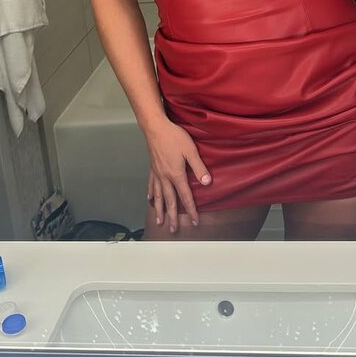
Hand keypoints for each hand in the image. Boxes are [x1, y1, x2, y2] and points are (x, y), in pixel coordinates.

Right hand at [145, 118, 210, 232]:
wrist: (155, 127)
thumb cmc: (174, 137)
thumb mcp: (190, 151)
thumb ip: (199, 167)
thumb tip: (206, 183)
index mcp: (176, 175)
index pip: (185, 196)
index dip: (191, 210)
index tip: (194, 221)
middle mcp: (165, 177)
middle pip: (169, 201)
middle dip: (172, 216)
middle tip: (173, 230)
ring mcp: (157, 173)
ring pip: (157, 196)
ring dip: (159, 210)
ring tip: (159, 221)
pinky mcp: (152, 167)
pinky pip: (150, 184)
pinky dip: (150, 194)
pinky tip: (149, 199)